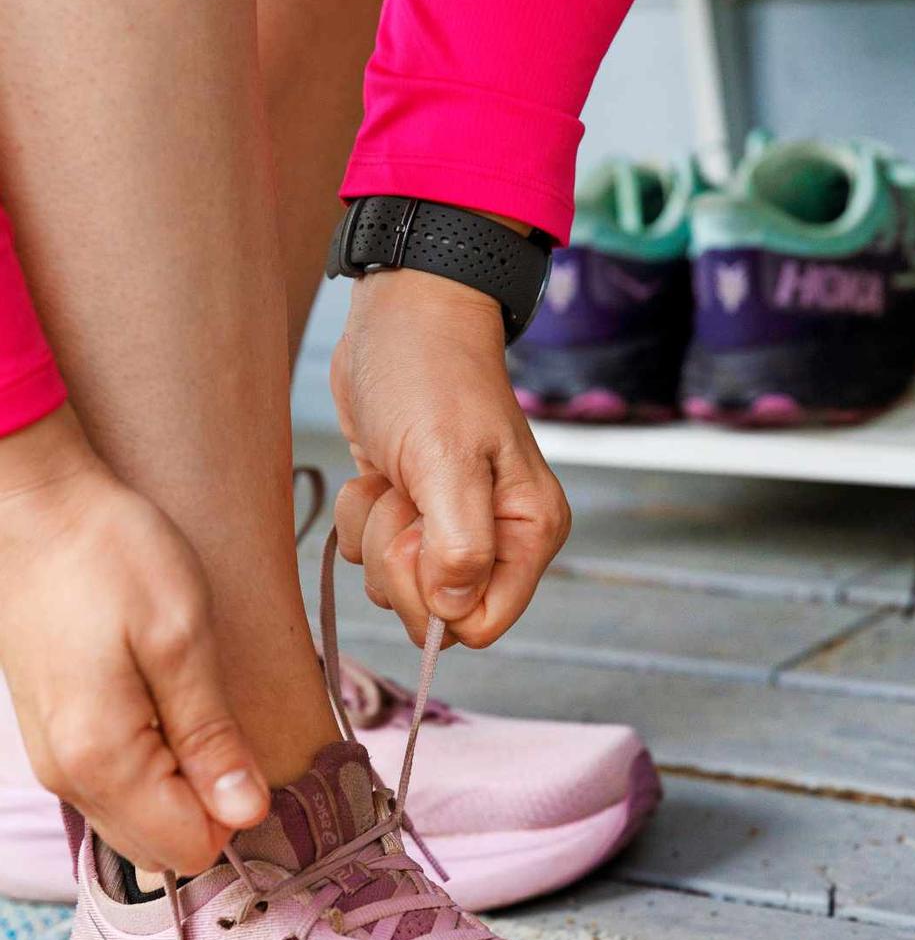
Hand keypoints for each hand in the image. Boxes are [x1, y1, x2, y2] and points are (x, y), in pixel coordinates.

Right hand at [0, 407, 268, 872]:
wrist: (33, 506)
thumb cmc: (111, 557)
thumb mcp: (181, 640)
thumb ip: (211, 736)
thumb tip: (246, 815)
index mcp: (102, 760)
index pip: (190, 848)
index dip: (238, 810)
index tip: (255, 752)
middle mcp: (68, 775)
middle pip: (163, 846)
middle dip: (212, 806)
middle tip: (231, 726)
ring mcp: (56, 756)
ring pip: (138, 819)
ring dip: (185, 785)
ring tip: (200, 708)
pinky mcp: (58, 732)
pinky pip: (117, 784)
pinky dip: (157, 765)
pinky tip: (170, 706)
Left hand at [329, 266, 570, 647]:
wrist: (402, 315)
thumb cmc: (431, 375)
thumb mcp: (447, 461)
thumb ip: (459, 548)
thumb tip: (455, 616)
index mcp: (529, 533)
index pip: (483, 623)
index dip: (437, 598)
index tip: (415, 539)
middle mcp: (498, 538)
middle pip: (436, 609)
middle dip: (399, 560)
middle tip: (404, 498)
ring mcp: (453, 526)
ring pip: (397, 584)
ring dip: (375, 532)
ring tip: (395, 475)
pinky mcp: (411, 511)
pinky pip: (370, 552)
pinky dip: (359, 515)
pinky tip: (379, 471)